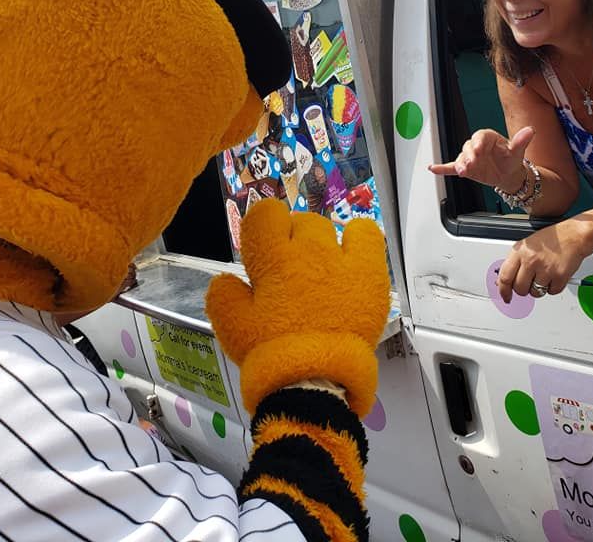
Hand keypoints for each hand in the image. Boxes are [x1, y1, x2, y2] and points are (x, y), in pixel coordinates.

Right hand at [206, 198, 389, 416]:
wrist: (315, 380)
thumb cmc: (272, 354)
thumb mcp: (232, 327)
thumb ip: (223, 295)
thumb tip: (226, 280)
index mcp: (272, 258)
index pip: (265, 212)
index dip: (263, 228)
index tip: (265, 249)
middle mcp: (308, 249)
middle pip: (300, 221)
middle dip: (293, 240)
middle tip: (292, 271)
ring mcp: (341, 259)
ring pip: (329, 228)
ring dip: (322, 244)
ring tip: (322, 272)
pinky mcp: (369, 272)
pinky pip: (366, 233)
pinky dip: (358, 240)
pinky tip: (351, 259)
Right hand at [429, 126, 534, 191]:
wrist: (509, 175)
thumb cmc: (512, 160)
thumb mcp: (517, 151)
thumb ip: (521, 140)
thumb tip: (530, 130)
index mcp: (488, 138)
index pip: (481, 136)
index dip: (479, 142)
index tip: (479, 149)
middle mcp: (477, 146)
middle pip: (468, 147)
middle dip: (469, 155)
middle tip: (471, 163)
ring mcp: (470, 157)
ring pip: (461, 158)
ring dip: (460, 164)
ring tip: (462, 171)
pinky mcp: (466, 168)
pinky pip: (452, 167)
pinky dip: (443, 168)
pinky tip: (433, 168)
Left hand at [496, 220, 587, 301]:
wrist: (574, 236)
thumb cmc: (551, 239)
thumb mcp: (527, 245)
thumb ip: (515, 262)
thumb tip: (505, 280)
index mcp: (520, 252)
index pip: (505, 277)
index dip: (503, 290)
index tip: (505, 296)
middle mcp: (531, 261)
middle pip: (520, 288)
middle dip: (524, 289)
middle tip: (530, 281)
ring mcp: (545, 269)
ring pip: (535, 293)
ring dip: (539, 288)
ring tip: (544, 274)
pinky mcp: (559, 277)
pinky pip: (551, 292)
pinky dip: (553, 287)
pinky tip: (554, 274)